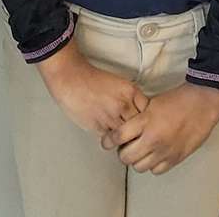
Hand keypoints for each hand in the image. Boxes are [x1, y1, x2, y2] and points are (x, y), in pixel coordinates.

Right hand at [34, 43, 148, 134]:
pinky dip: (112, 139)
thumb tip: (139, 115)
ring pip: (126, 136)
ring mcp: (111, 118)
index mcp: (130, 92)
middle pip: (140, 127)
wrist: (70, 79)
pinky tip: (111, 136)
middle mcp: (123, 105)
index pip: (148, 113)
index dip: (147, 120)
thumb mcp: (119, 84)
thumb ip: (130, 99)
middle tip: (137, 136)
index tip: (145, 124)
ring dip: (126, 139)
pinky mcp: (99, 127)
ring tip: (125, 140)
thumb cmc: (91, 79)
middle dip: (138, 132)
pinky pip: (111, 139)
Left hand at [102, 83, 218, 174]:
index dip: (108, 141)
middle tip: (125, 146)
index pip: (117, 137)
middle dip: (122, 152)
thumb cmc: (178, 99)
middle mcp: (153, 139)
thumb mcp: (151, 104)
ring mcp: (165, 151)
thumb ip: (138, 119)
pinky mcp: (176, 158)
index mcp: (145, 121)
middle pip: (125, 157)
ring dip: (137, 160)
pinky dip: (153, 165)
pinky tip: (155, 155)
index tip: (106, 142)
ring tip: (141, 151)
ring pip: (139, 167)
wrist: (202, 102)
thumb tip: (124, 130)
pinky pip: (156, 171)